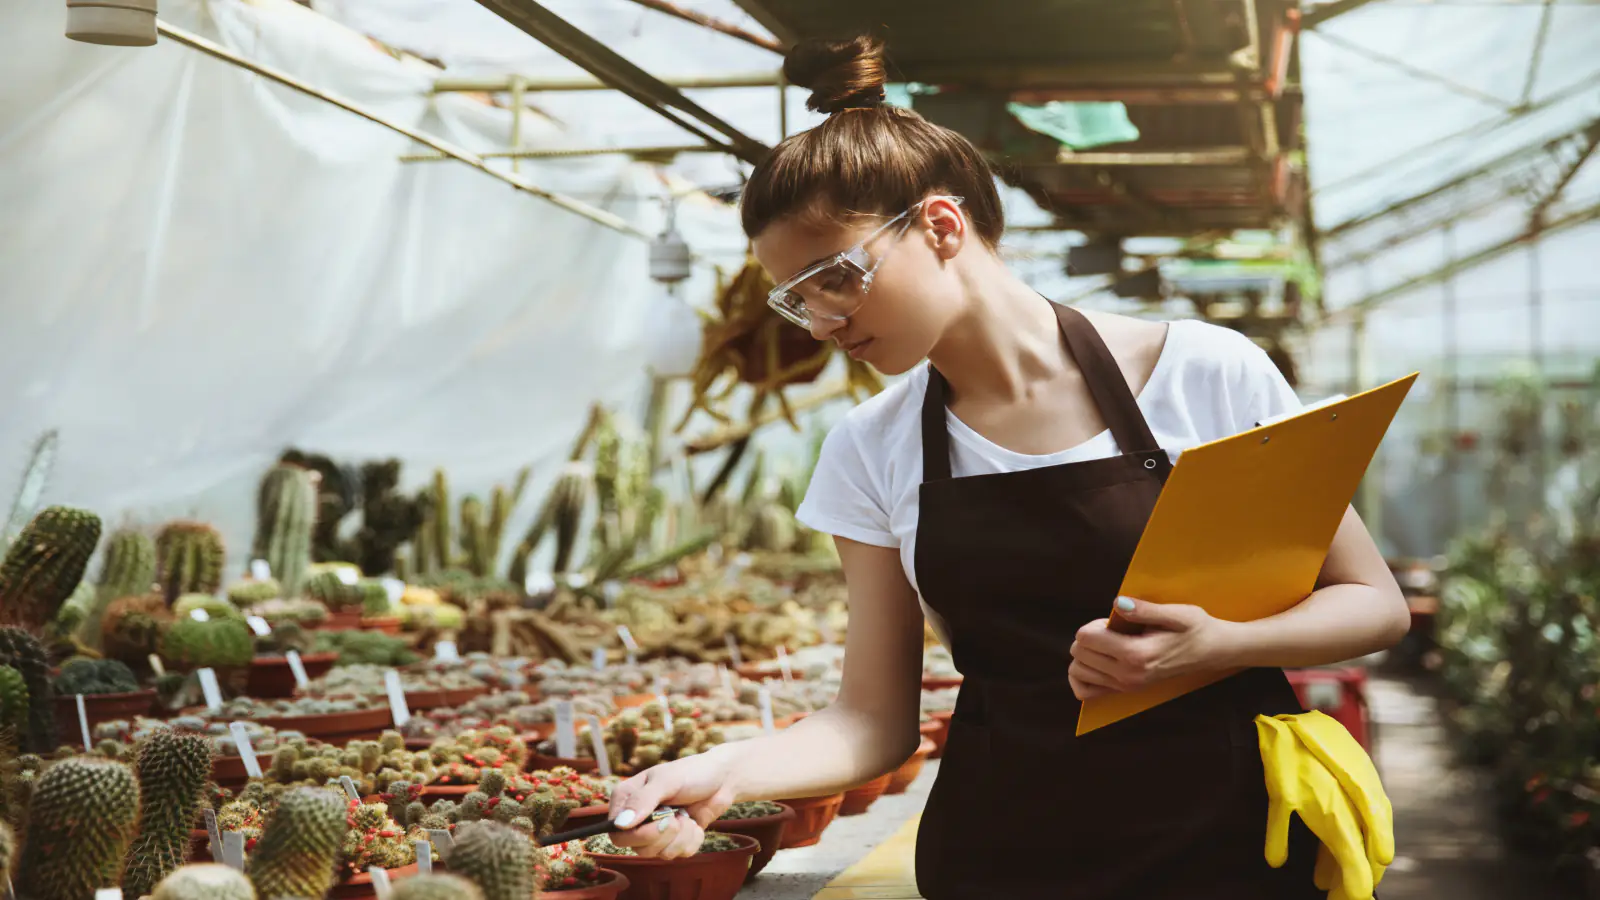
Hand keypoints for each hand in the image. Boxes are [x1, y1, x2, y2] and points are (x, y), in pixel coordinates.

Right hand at [605, 746, 739, 857]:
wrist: (722, 779)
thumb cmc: (692, 772)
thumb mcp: (666, 781)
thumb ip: (643, 800)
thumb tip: (621, 824)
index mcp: (627, 800)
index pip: (617, 832)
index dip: (637, 834)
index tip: (662, 820)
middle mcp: (637, 818)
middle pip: (637, 848)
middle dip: (663, 836)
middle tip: (678, 816)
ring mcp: (656, 831)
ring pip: (659, 854)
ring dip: (680, 837)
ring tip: (686, 815)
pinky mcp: (675, 841)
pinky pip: (679, 855)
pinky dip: (692, 840)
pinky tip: (694, 823)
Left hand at [1068, 597, 1230, 700]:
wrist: (1212, 652)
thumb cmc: (1195, 628)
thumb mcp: (1175, 613)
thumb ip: (1143, 610)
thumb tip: (1118, 603)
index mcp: (1136, 654)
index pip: (1086, 638)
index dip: (1094, 624)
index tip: (1113, 621)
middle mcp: (1127, 675)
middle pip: (1079, 653)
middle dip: (1089, 637)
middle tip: (1112, 631)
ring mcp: (1126, 686)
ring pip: (1077, 672)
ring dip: (1085, 654)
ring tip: (1107, 644)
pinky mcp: (1125, 691)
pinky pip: (1086, 691)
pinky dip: (1084, 676)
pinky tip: (1097, 662)